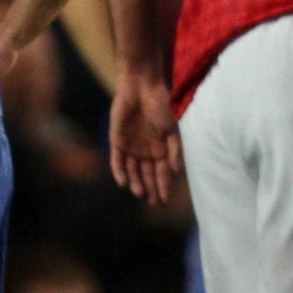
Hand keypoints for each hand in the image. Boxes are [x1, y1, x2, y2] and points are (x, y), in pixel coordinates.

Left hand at [109, 72, 182, 203]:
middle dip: (151, 189)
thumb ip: (174, 150)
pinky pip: (117, 161)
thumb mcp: (172, 129)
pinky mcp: (117, 141)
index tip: (165, 201)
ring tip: (140, 194)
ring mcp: (131, 148)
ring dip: (136, 183)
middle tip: (153, 204)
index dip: (163, 187)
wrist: (142, 89)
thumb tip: (175, 171)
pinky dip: (120, 172)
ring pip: (132, 171)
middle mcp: (146, 152)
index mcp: (161, 150)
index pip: (162, 174)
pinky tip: (124, 183)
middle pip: (147, 176)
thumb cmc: (161, 107)